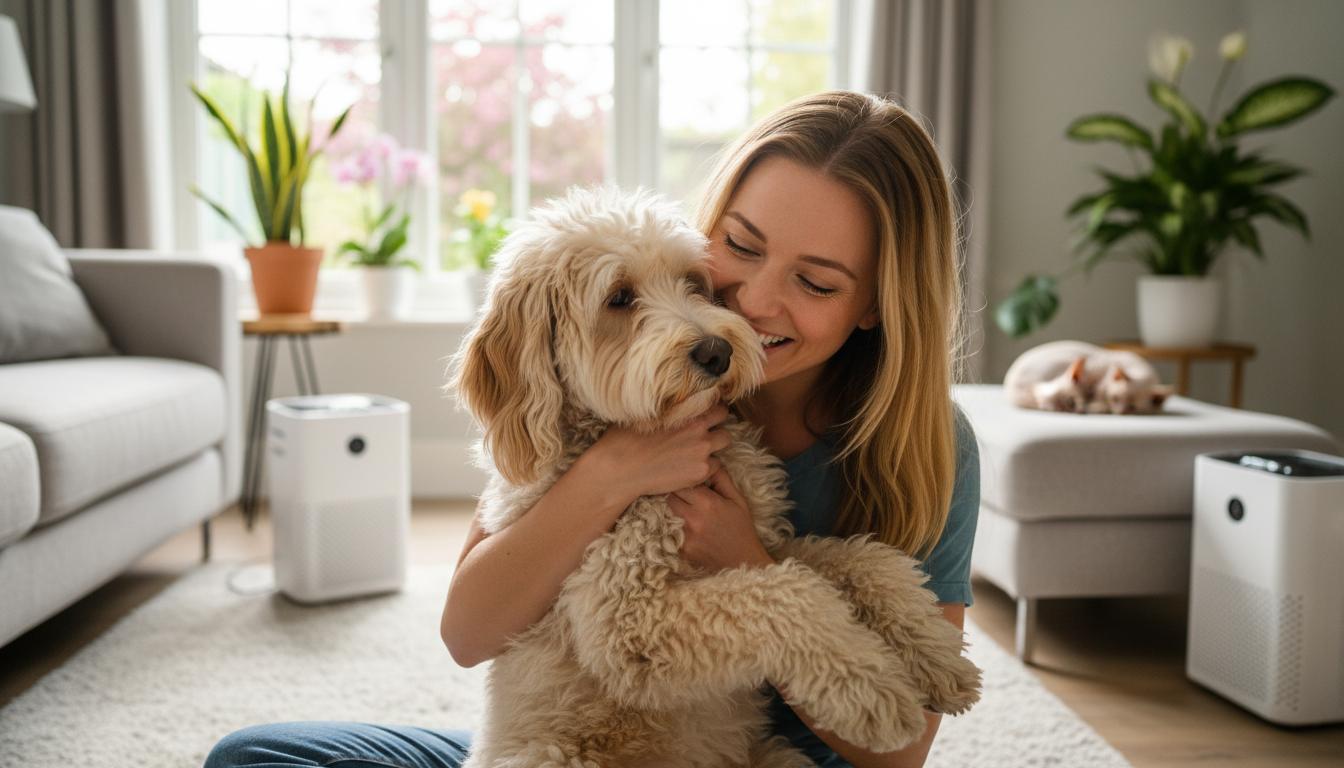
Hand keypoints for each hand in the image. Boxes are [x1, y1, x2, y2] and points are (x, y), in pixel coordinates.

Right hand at [584, 403, 733, 504]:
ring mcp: (702, 452)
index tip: (706, 414)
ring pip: (723, 444)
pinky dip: (707, 466)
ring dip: (714, 445)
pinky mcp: (700, 472)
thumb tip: (672, 399)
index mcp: (687, 411)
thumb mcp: (646, 412)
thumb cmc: (625, 438)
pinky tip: (691, 467)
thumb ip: (669, 406)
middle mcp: (700, 430)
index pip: (717, 403)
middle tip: (704, 432)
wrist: (620, 468)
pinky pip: (715, 466)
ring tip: (697, 450)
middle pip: (725, 422)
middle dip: (716, 426)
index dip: (713, 408)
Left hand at [668, 468, 775, 571]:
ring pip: (666, 512)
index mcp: (707, 502)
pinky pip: (670, 529)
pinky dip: (674, 524)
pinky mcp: (681, 548)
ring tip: (681, 505)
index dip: (682, 478)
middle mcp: (693, 518)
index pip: (682, 481)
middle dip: (673, 491)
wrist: (743, 561)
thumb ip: (722, 479)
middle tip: (679, 490)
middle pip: (669, 495)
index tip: (685, 478)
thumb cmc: (741, 527)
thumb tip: (710, 461)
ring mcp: (685, 534)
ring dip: (671, 507)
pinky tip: (684, 524)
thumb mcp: (737, 499)